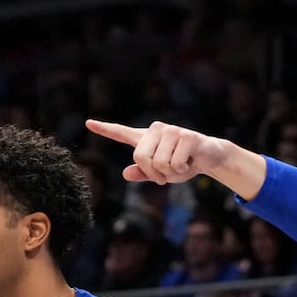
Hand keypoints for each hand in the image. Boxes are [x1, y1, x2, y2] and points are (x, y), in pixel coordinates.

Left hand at [86, 119, 265, 197]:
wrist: (209, 158)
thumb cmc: (183, 164)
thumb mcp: (161, 174)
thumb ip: (144, 174)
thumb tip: (126, 174)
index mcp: (147, 139)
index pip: (122, 133)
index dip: (105, 129)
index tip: (88, 123)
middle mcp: (156, 130)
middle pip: (140, 156)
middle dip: (153, 172)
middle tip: (165, 174)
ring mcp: (171, 131)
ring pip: (159, 162)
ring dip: (170, 172)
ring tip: (180, 163)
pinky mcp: (185, 136)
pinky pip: (175, 162)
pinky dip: (182, 168)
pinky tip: (189, 161)